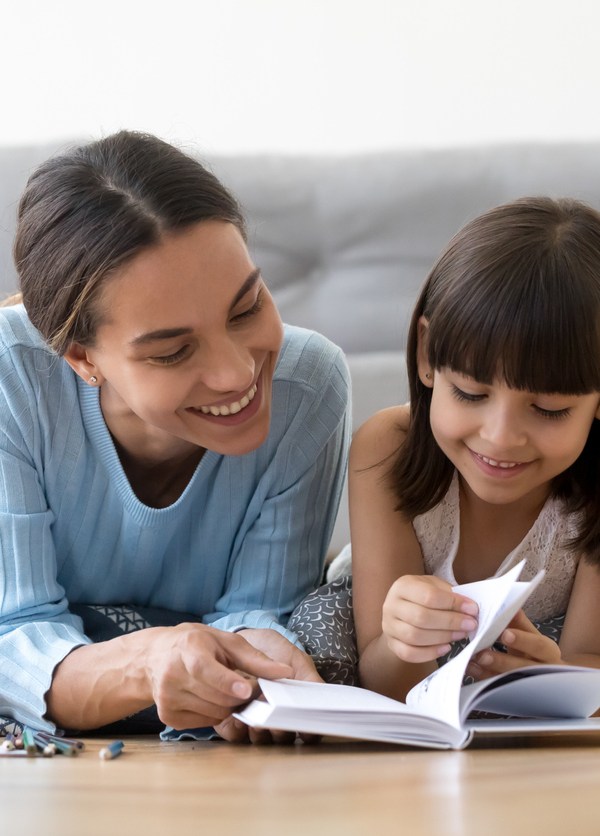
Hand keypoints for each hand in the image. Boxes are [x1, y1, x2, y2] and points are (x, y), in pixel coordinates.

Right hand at [146, 623, 293, 730]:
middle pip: (216, 697)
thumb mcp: (225, 641)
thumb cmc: (197, 644)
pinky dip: (215, 713)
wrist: (156, 655)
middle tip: (247, 685)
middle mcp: (173, 675)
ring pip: (214, 713)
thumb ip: (255, 658)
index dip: (227, 682)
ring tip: (227, 689)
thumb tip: (286, 672)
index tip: (246, 689)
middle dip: (239, 695)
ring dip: (229, 705)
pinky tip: (209, 697)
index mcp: (188, 650)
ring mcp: (167, 698)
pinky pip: (204, 723)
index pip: (206, 670)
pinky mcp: (167, 716)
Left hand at [215, 628, 321, 743]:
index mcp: (295, 708)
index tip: (306, 727)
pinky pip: (236, 735)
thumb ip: (309, 679)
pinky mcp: (231, 721)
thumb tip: (317, 703)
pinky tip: (240, 718)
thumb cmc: (274, 650)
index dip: (308, 732)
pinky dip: (238, 730)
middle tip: (277, 719)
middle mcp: (276, 718)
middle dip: (281, 731)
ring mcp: (254, 721)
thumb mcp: (297, 659)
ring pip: (260, 741)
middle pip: (283, 738)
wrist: (245, 640)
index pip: (307, 730)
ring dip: (260, 734)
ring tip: (257, 722)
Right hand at [382, 574, 478, 662]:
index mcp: (403, 586)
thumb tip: (470, 609)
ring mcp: (388, 626)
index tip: (472, 609)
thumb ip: (450, 595)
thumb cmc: (423, 596)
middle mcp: (391, 605)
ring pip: (415, 636)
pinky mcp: (391, 644)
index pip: (428, 596)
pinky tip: (446, 648)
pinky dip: (429, 653)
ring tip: (460, 635)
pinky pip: (409, 653)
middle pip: (421, 617)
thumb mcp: (435, 587)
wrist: (402, 611)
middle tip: (470, 625)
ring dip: (442, 637)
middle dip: (450, 622)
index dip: (453, 603)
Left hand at [466, 609, 562, 679]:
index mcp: (547, 651)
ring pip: (508, 680)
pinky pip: (497, 686)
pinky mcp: (513, 692)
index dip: (522, 640)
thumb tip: (507, 603)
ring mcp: (527, 684)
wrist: (550, 678)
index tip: (505, 634)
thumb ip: (519, 622)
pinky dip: (482, 676)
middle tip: (483, 654)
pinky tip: (471, 667)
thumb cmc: (536, 650)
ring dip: (489, 670)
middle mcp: (541, 670)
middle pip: (522, 667)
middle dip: (502, 660)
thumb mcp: (532, 634)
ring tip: (474, 660)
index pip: (538, 645)